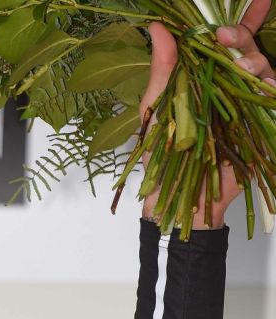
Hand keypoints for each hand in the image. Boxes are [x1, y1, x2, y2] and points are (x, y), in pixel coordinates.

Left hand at [140, 0, 275, 227]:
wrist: (175, 199)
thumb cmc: (160, 159)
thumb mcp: (156, 109)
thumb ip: (162, 68)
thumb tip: (158, 27)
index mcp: (204, 78)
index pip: (227, 41)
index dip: (243, 18)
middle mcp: (227, 87)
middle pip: (247, 50)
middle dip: (240, 37)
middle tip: (225, 38)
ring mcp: (245, 107)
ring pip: (263, 71)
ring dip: (254, 63)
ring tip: (240, 67)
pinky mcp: (258, 128)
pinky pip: (272, 100)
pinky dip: (270, 90)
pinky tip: (265, 86)